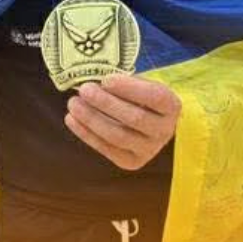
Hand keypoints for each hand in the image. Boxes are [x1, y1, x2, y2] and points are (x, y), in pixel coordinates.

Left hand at [64, 73, 180, 170]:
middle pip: (134, 118)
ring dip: (92, 119)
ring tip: (74, 104)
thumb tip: (95, 80)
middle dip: (106, 103)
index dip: (129, 88)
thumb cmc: (141, 98)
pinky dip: (86, 134)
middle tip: (84, 90)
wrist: (150, 124)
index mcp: (171, 106)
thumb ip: (124, 82)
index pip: (154, 97)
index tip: (106, 79)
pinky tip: (72, 119)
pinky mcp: (131, 162)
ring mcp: (149, 150)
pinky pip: (106, 149)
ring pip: (118, 136)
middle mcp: (164, 130)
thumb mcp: (141, 84)